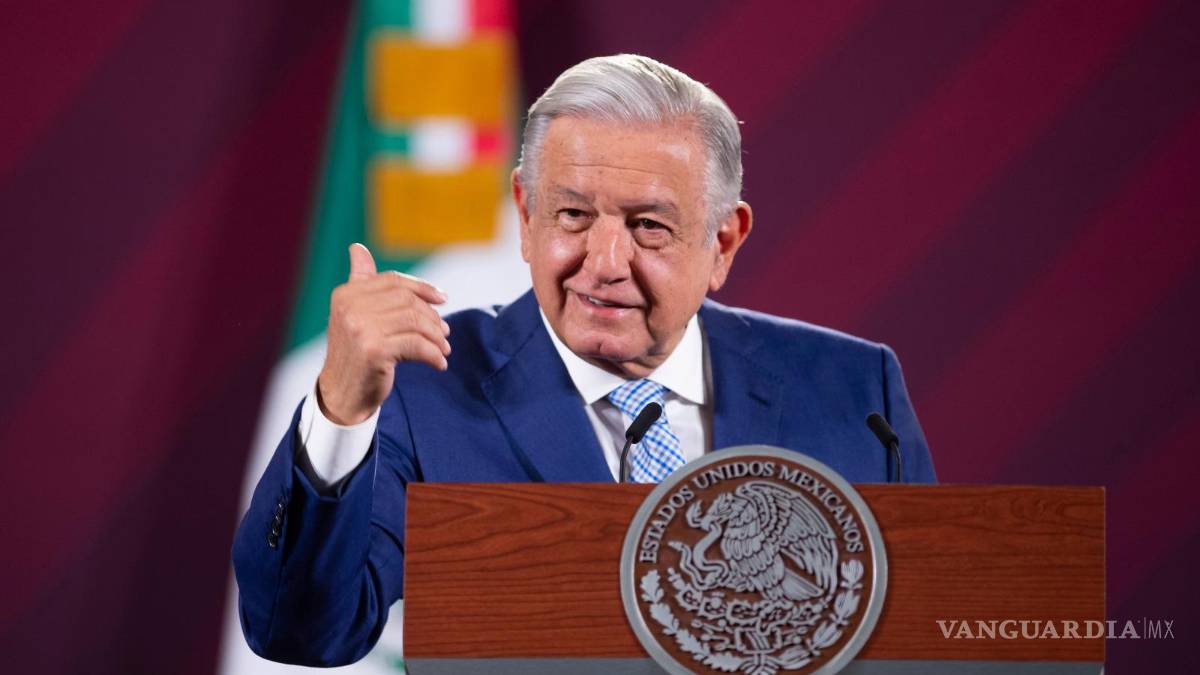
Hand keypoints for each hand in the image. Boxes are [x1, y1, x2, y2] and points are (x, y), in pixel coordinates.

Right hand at [317, 243, 449, 424]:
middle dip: (431, 316)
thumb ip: (360, 282)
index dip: (422, 288)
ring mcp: (360, 329)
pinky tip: (439, 363)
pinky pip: (417, 345)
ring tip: (443, 348)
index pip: (393, 282)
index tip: (442, 299)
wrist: (341, 394)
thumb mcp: (354, 314)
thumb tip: (357, 247)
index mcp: (346, 295)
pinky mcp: (374, 351)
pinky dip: (433, 354)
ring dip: (436, 336)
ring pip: (415, 322)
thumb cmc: (354, 352)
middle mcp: (350, 308)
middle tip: (444, 332)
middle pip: (407, 301)